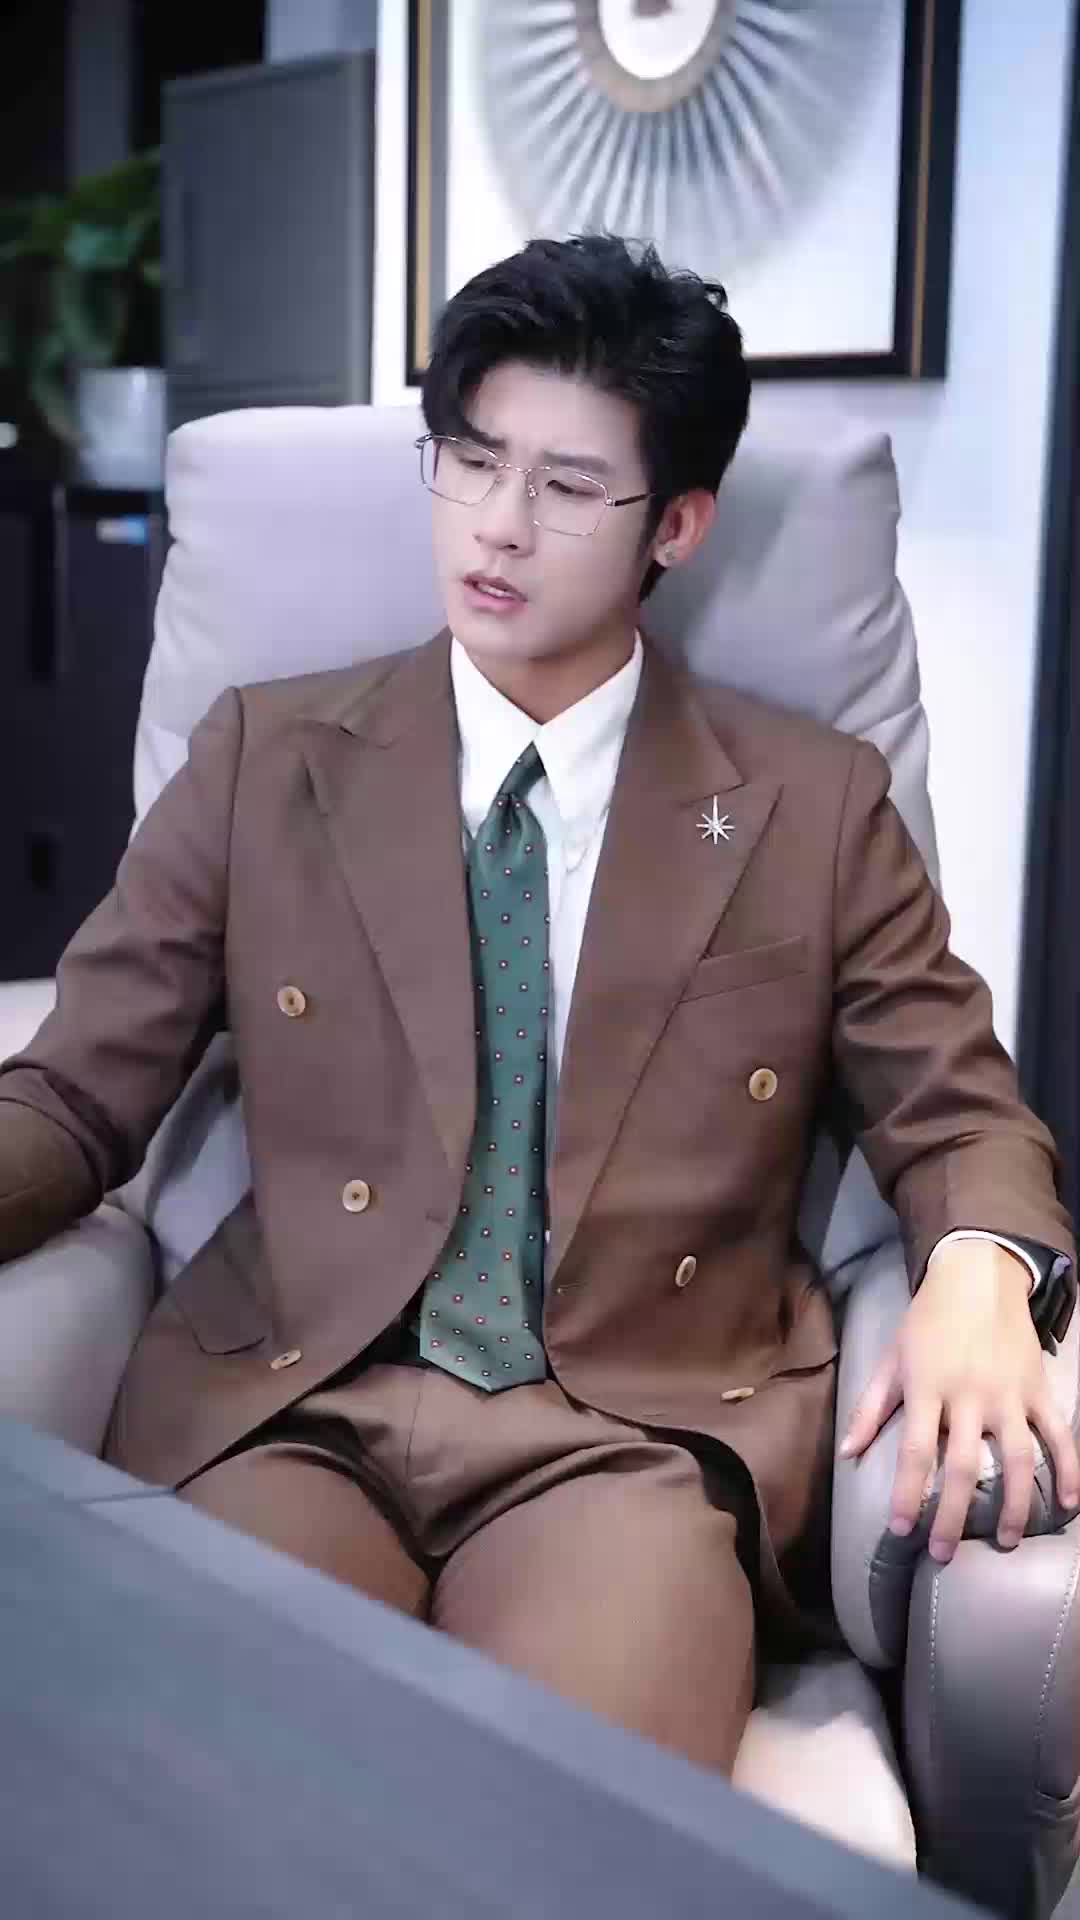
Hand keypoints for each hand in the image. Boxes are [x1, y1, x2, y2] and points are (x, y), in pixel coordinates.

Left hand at [839, 1241, 1079, 1561]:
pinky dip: (1070, 1469)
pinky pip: (1059, 1435)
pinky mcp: (1038, 1390)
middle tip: (943, 1555)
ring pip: (1018, 1459)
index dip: (908, 1495)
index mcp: (929, 1389)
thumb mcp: (891, 1358)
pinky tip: (1070, 1504)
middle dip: (952, 1515)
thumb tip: (846, 1453)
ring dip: (1013, 1505)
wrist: (977, 1277)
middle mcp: (970, 1396)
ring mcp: (1009, 1395)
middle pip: (964, 1466)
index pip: (916, 1452)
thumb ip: (870, 1408)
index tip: (901, 1531)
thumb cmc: (927, 1321)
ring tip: (1004, 1541)